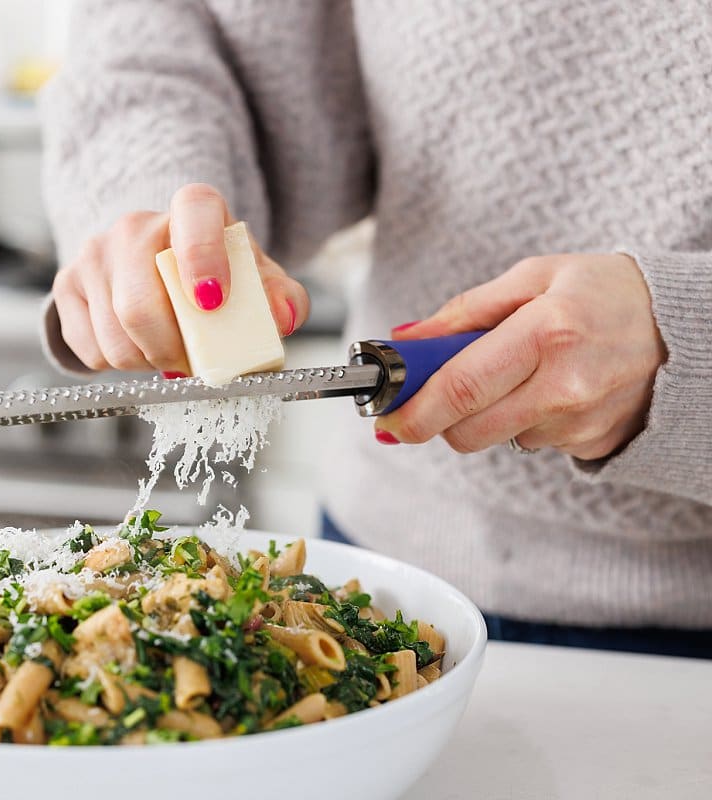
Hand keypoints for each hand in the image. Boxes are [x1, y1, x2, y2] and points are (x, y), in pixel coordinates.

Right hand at [51, 183, 308, 373]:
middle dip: (170, 351)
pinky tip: (137, 346)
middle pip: (139, 306)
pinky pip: (90, 349)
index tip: (213, 302)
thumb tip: (284, 316)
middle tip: (190, 363)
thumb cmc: (215, 273)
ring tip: (166, 352)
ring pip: (114, 338)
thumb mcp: (254, 280)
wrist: (156, 264)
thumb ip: (279, 296)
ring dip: (146, 363)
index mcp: (192, 209)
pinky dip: (117, 365)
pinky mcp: (67, 283)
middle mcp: (135, 224)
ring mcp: (94, 253)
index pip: (195, 215)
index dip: (202, 258)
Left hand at [375, 253, 666, 459]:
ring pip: (495, 439)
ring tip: (518, 372)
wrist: (688, 327)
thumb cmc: (605, 292)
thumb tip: (405, 339)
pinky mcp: (594, 444)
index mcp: (546, 333)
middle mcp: (566, 386)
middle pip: (466, 430)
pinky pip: (532, 443)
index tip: (384, 414)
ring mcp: (582, 422)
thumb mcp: (532, 278)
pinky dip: (524, 421)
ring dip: (486, 414)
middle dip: (437, 417)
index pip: (458, 388)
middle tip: (434, 391)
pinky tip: (550, 388)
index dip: (411, 408)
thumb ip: (463, 312)